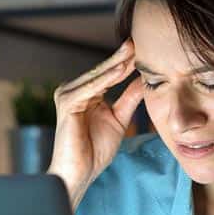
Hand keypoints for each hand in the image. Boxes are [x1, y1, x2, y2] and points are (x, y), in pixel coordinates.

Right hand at [47, 39, 145, 208]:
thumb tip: (146, 80)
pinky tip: (120, 70)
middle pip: (102, 71)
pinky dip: (105, 79)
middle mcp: (74, 90)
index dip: (126, 62)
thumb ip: (129, 98)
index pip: (109, 74)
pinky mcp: (67, 103)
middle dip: (121, 57)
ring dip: (115, 64)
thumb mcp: (118, 119)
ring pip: (97, 76)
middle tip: (138, 41)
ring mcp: (68, 95)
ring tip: (132, 51)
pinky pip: (90, 88)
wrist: (78, 174)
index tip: (145, 49)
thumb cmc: (94, 151)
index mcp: (86, 93)